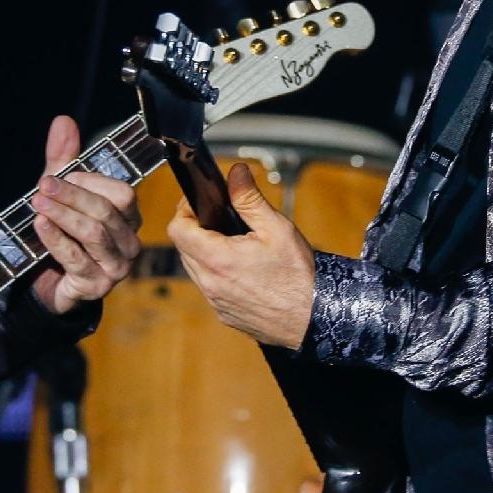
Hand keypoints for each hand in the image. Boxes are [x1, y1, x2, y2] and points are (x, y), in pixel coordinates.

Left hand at [27, 115, 141, 313]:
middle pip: (106, 212)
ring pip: (94, 234)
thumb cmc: (62, 233)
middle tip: (42, 185)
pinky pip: (77, 259)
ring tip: (37, 202)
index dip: (91, 182)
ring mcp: (115, 267)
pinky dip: (56, 240)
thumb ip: (63, 160)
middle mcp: (128, 242)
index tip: (59, 175)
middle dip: (72, 196)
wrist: (48, 284)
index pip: (122, 193)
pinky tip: (40, 225)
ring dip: (63, 215)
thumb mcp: (60, 194)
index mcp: (128, 217)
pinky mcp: (95, 286)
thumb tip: (63, 120)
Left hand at [168, 162, 315, 348]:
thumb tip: (235, 173)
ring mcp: (216, 301)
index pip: (177, 229)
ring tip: (232, 242)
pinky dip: (216, 273)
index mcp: (218, 259)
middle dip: (196, 228)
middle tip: (220, 218)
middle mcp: (211, 284)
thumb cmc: (299, 277)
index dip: (184, 211)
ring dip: (204, 251)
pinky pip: (209, 287)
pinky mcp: (224, 313)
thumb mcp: (277, 228)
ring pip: (195, 269)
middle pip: (183, 248)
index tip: (200, 203)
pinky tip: (241, 267)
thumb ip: (249, 198)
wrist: (315, 319)